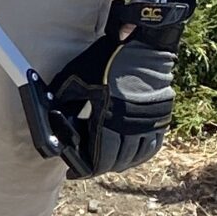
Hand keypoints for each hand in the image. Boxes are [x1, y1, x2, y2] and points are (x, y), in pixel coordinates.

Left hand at [46, 0, 194, 176]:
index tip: (74, 171)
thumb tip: (54, 121)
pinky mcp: (161, 118)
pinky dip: (139, 155)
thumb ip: (65, 103)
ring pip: (135, 158)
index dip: (84, 169)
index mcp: (108, 119)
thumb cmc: (105, 59)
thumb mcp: (75, 79)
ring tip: (105, 162)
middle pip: (116, 162)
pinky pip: (151, 147)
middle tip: (86, 166)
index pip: (98, 159)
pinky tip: (130, 154)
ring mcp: (150, 124)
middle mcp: (132, 126)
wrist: (142, 44)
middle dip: (98, 167)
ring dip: (119, 163)